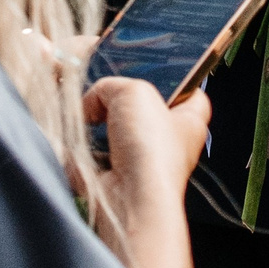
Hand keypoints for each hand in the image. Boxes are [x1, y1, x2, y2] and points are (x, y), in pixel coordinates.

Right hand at [85, 75, 209, 267]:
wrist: (130, 197)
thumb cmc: (150, 148)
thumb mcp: (133, 91)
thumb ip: (112, 86)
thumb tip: (92, 102)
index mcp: (189, 122)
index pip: (191, 93)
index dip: (175, 78)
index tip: (155, 70)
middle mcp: (170, 145)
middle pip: (145, 111)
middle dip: (121, 104)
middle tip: (107, 96)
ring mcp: (142, 164)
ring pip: (115, 135)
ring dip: (97, 128)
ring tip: (88, 119)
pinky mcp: (116, 180)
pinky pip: (93, 158)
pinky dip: (81, 153)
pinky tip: (78, 146)